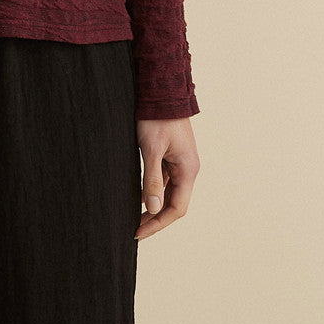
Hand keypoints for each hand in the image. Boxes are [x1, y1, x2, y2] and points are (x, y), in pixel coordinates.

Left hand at [134, 116, 199, 240]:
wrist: (162, 91)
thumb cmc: (156, 118)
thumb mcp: (151, 149)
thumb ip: (153, 180)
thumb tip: (153, 209)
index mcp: (188, 170)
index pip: (176, 209)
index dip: (157, 223)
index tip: (138, 232)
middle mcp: (188, 168)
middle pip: (175, 203)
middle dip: (156, 218)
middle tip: (134, 229)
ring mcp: (181, 161)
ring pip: (171, 192)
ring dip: (155, 206)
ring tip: (136, 217)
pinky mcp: (173, 155)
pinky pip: (166, 180)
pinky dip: (155, 191)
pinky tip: (142, 196)